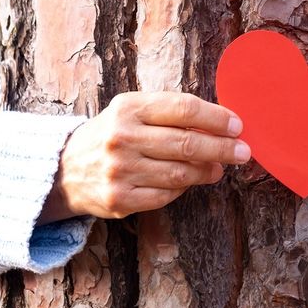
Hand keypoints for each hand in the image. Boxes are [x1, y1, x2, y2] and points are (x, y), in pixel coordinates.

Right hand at [38, 92, 250, 222]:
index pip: (184, 108)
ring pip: (181, 173)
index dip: (217, 117)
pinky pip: (166, 195)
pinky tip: (189, 181)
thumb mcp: (134, 111)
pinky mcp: (119, 199)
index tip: (237, 126)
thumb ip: (172, 113)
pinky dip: (183, 188)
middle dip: (223, 147)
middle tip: (243, 151)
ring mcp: (119, 170)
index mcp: (129, 108)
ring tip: (219, 167)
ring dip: (207, 170)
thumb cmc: (114, 134)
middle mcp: (122, 137)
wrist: (64, 169)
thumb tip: (222, 125)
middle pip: (187, 142)